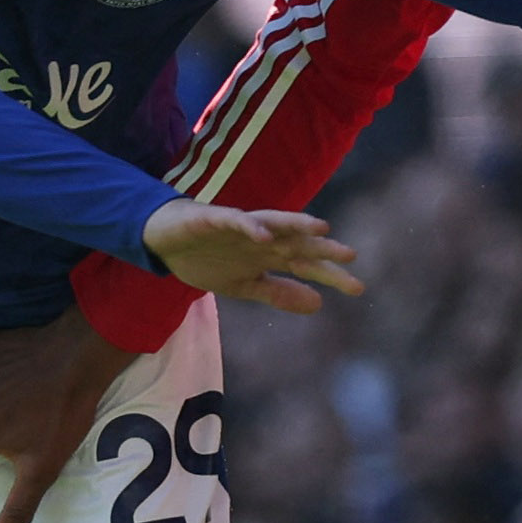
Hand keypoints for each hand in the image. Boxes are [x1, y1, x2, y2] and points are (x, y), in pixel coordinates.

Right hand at [141, 197, 360, 311]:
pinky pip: (235, 220)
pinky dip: (249, 226)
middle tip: (351, 256)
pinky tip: (264, 235)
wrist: (164, 241)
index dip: (330, 275)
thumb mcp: (245, 286)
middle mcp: (262, 238)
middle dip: (323, 250)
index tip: (358, 288)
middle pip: (298, 243)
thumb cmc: (207, 258)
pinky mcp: (215, 218)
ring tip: (321, 228)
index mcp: (270, 255)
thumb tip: (319, 304)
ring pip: (275, 223)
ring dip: (297, 225)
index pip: (306, 265)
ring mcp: (241, 227)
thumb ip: (279, 293)